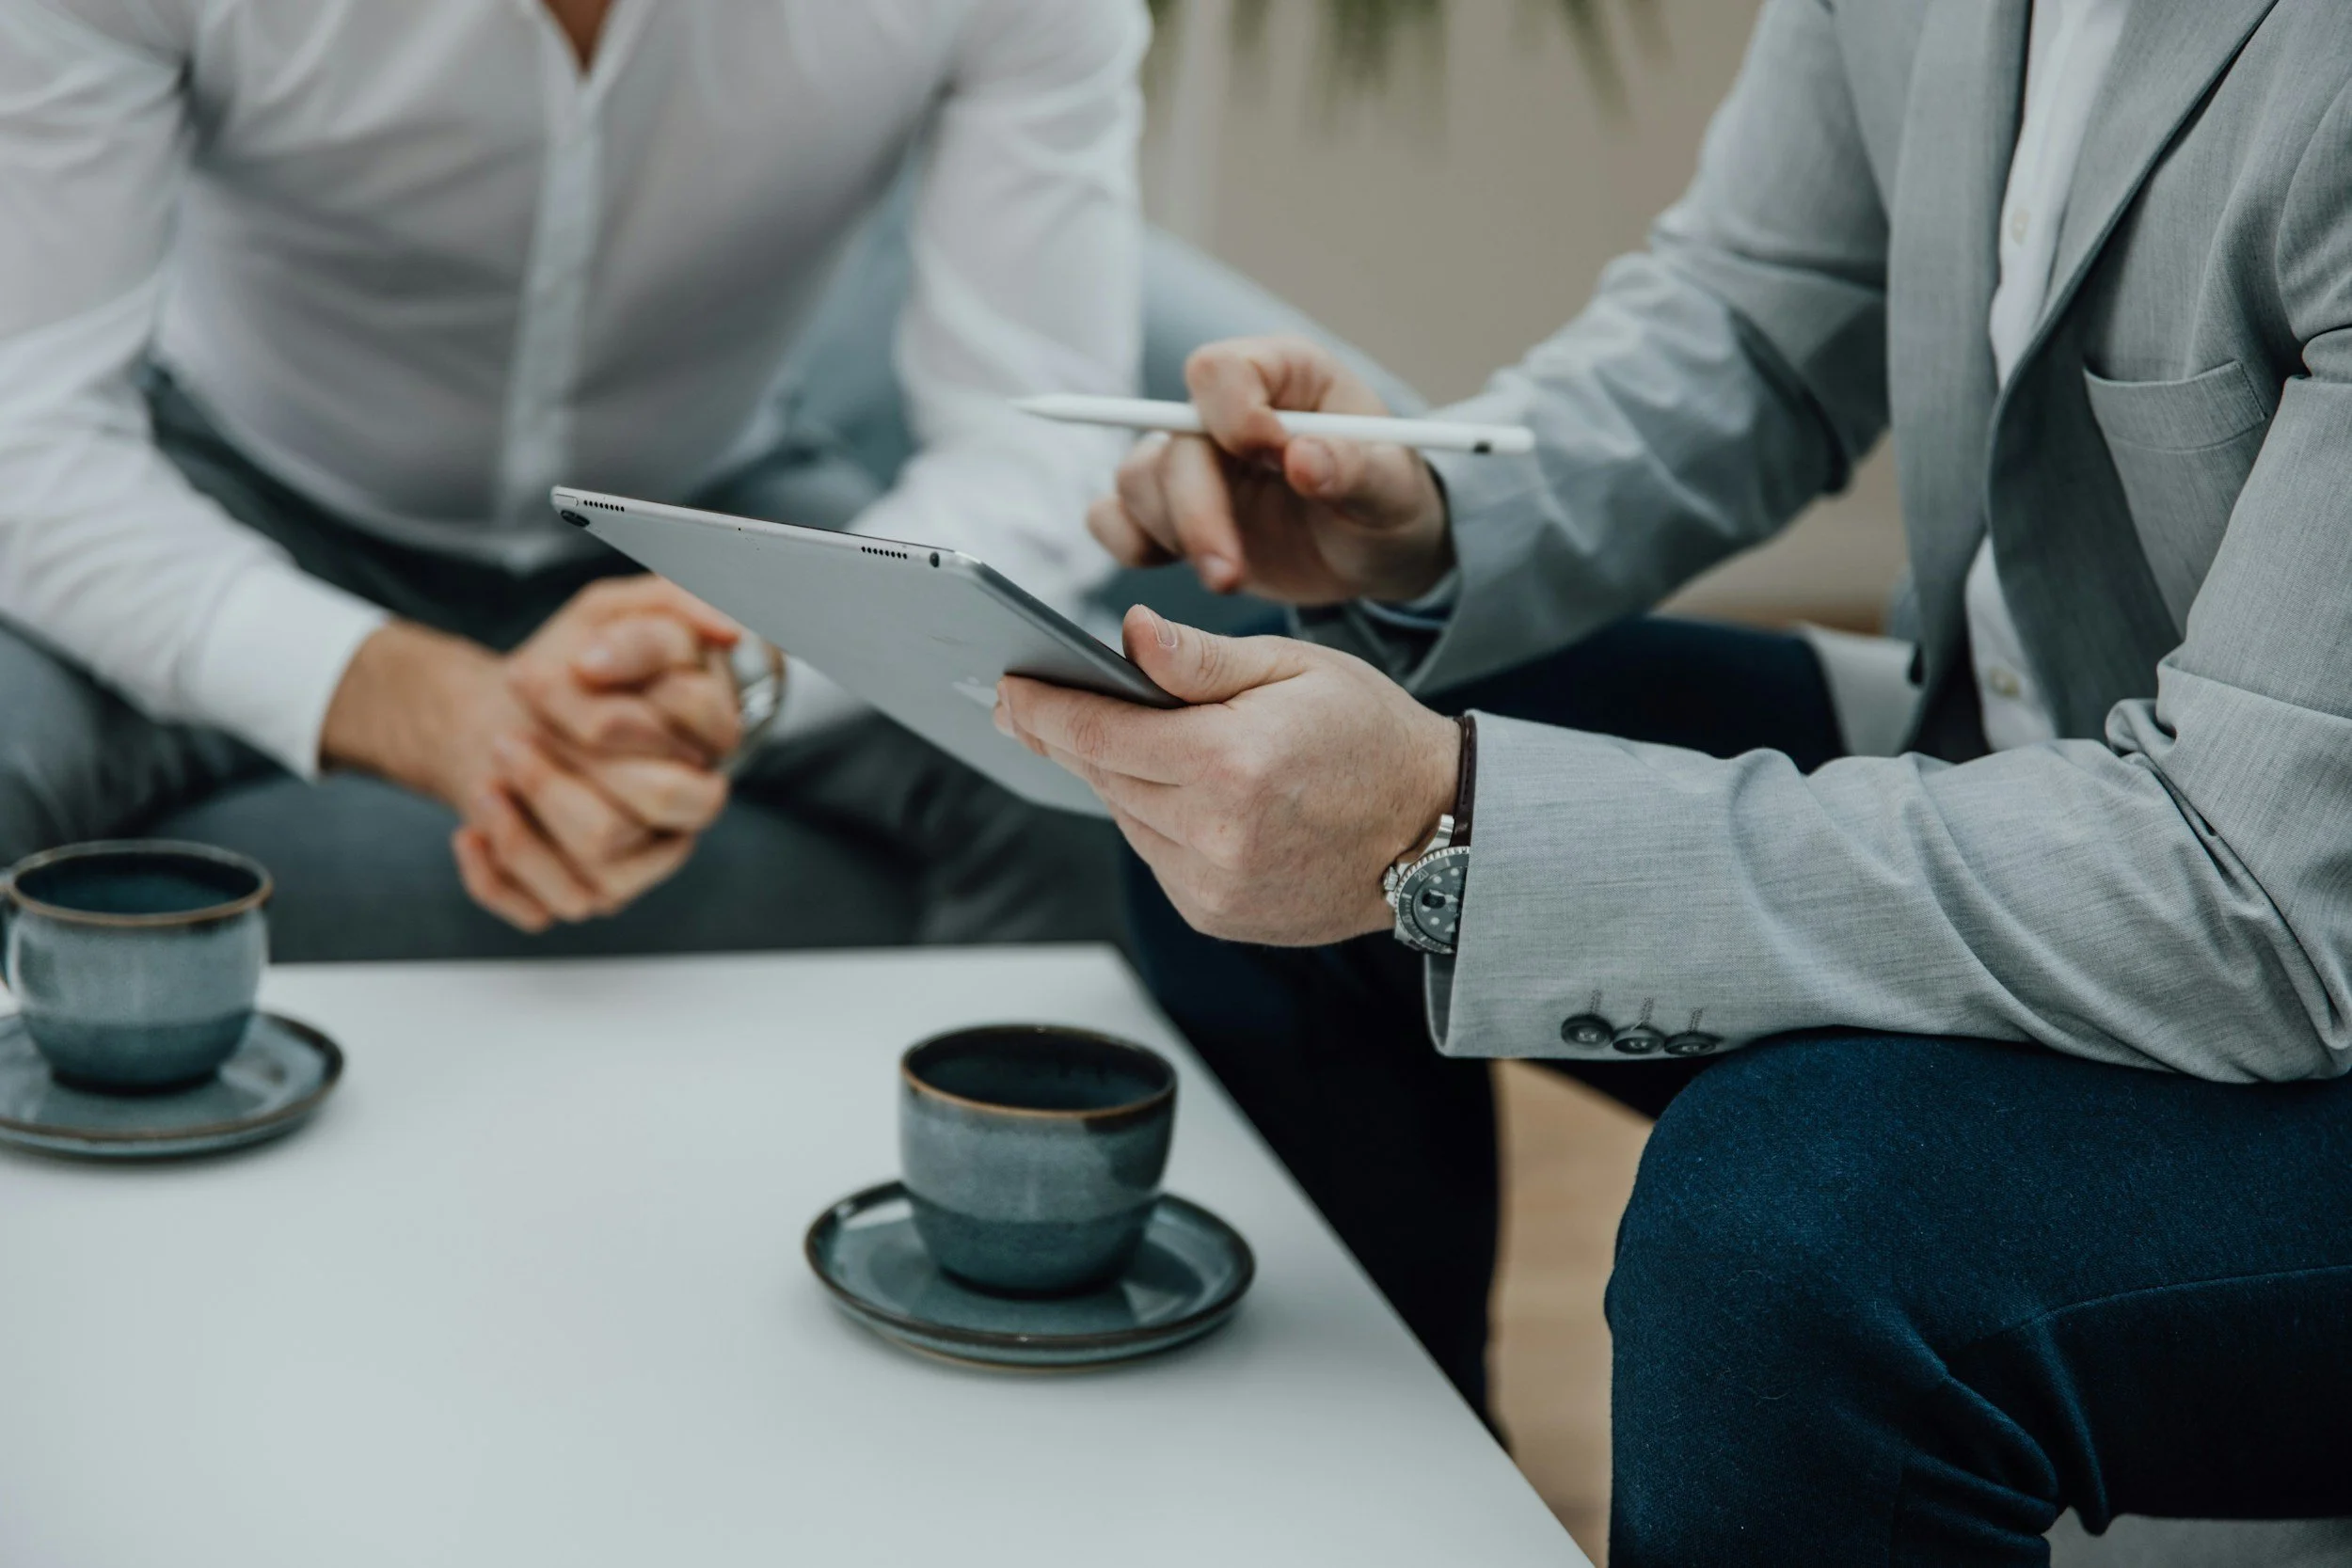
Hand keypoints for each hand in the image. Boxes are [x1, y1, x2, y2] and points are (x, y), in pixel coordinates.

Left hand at [320, 578, 744, 931]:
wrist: (499, 715)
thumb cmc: (567, 667)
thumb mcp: (611, 611)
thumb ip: (671, 605)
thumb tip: (728, 633)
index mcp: (710, 735)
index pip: (699, 715)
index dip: (634, 685)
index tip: (577, 659)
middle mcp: (688, 802)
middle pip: (664, 795)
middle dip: (584, 748)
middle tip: (519, 723)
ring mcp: (643, 857)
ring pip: (603, 856)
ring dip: (533, 809)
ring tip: (493, 767)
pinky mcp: (588, 892)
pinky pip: (551, 906)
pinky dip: (499, 871)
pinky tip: (471, 832)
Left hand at [994, 605, 1458, 945]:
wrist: (1433, 831)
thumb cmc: (1368, 734)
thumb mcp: (1295, 669)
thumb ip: (1201, 659)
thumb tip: (1128, 634)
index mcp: (1230, 762)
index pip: (1102, 732)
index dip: (1045, 707)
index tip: (1008, 687)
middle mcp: (1216, 834)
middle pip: (1103, 777)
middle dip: (1067, 737)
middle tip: (1029, 704)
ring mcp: (1214, 885)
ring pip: (1125, 818)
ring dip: (1118, 779)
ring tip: (1126, 740)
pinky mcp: (1216, 916)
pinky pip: (1155, 855)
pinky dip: (1155, 821)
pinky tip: (1186, 793)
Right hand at [1087, 335, 1452, 604]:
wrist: (1373, 551)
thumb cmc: (1387, 502)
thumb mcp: (1392, 488)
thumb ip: (1353, 468)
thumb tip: (1303, 458)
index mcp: (1281, 374)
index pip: (1220, 371)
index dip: (1234, 415)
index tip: (1275, 461)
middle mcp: (1224, 411)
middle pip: (1173, 441)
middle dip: (1197, 510)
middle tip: (1229, 574)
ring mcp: (1191, 461)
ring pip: (1136, 480)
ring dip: (1173, 533)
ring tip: (1230, 574)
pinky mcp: (1168, 512)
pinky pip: (1112, 517)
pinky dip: (1131, 544)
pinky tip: (1182, 565)